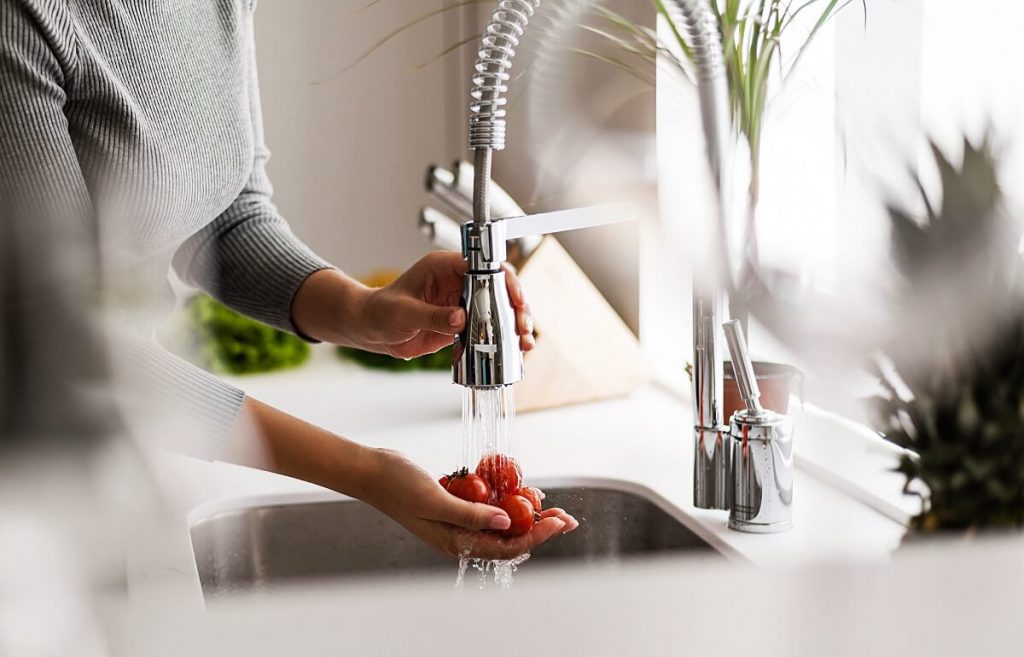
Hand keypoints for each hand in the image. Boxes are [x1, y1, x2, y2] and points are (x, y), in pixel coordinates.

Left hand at [292, 252, 534, 358]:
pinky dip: (501, 339)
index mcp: (444, 267)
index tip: (514, 297)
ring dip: (513, 325)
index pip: (482, 266)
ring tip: (525, 342)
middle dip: (515, 306)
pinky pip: (488, 328)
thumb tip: (461, 319)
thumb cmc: (381, 312)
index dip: (503, 280)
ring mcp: (463, 302)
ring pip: (498, 309)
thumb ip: (433, 316)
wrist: (372, 330)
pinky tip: (513, 351)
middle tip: (523, 325)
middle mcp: (458, 282)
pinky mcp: (462, 323)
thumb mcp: (404, 313)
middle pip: (498, 288)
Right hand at [363, 448, 577, 559]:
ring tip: (545, 501)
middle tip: (564, 516)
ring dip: (524, 512)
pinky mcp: (453, 504)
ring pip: (499, 521)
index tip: (557, 521)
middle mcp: (458, 535)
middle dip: (538, 527)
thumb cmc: (396, 485)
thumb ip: (471, 515)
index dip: (536, 535)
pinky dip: (502, 497)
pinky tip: (515, 486)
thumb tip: (507, 524)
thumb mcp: (436, 500)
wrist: (372, 471)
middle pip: (508, 537)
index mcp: (454, 542)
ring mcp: (456, 520)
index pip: (505, 546)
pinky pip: (484, 505)